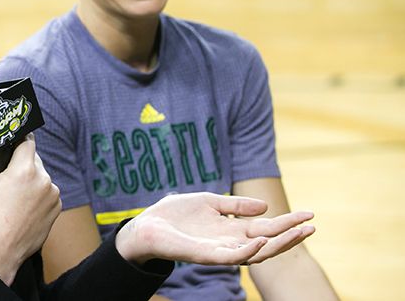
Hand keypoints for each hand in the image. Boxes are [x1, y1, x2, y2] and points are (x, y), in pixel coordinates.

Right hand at [0, 135, 61, 284]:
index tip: (17, 139)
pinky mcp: (57, 209)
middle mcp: (43, 180)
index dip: (21, 138)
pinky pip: (48, 194)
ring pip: (42, 178)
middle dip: (23, 164)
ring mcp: (53, 195)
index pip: (28, 141)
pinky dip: (39, 196)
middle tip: (9, 175)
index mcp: (25, 170)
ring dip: (32, 181)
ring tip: (16, 196)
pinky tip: (25, 207)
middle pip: (35, 160)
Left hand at [115, 192, 314, 265]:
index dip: (288, 222)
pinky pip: (231, 257)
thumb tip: (265, 207)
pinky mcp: (205, 255)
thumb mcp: (209, 202)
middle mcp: (229, 242)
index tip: (310, 214)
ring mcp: (219, 250)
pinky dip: (249, 250)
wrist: (146, 225)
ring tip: (297, 233)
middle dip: (291, 235)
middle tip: (313, 226)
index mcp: (231, 230)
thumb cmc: (175, 215)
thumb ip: (235, 206)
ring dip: (277, 244)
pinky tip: (262, 240)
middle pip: (268, 242)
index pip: (267, 228)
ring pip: (255, 252)